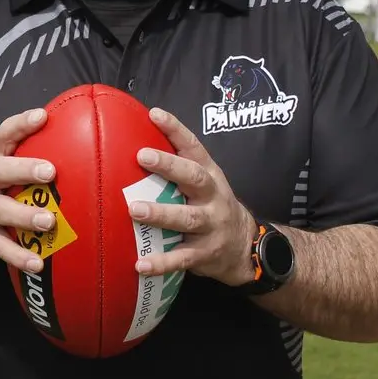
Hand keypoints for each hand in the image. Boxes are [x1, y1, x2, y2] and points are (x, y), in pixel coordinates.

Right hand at [0, 108, 56, 273]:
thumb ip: (25, 148)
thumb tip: (75, 133)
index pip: (2, 134)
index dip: (21, 124)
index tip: (42, 116)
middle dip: (23, 170)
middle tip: (49, 172)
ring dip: (24, 216)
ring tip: (48, 221)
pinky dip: (18, 256)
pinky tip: (38, 263)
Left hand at [126, 107, 256, 286]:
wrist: (246, 247)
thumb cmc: (211, 206)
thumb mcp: (204, 183)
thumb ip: (177, 168)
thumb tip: (131, 145)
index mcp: (210, 175)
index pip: (194, 147)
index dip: (176, 129)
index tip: (154, 114)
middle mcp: (213, 198)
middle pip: (194, 178)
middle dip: (169, 166)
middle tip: (142, 156)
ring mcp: (211, 226)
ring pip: (187, 218)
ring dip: (161, 213)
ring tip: (135, 209)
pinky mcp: (205, 254)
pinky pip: (182, 258)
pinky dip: (161, 262)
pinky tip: (140, 264)